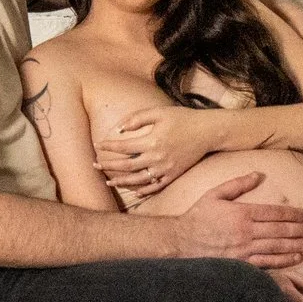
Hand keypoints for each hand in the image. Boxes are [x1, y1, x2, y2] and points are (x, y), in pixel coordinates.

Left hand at [96, 106, 220, 195]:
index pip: (123, 147)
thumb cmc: (183, 118)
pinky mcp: (173, 175)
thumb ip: (137, 118)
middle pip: (126, 166)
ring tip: (109, 181)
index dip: (108, 147)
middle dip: (108, 166)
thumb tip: (118, 130)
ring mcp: (165, 169)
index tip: (98, 145)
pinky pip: (154, 187)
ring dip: (121, 182)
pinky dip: (142, 190)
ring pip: (138, 180)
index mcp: (152, 141)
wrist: (208, 132)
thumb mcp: (159, 112)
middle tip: (95, 166)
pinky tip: (133, 189)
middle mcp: (157, 158)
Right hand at [169, 172, 302, 268]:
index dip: (295, 214)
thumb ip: (238, 184)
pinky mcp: (241, 263)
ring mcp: (244, 249)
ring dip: (299, 245)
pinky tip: (297, 257)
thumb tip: (258, 174)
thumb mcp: (215, 194)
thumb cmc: (197, 217)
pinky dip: (284, 260)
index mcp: (242, 213)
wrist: (179, 242)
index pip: (275, 213)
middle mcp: (246, 231)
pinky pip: (267, 262)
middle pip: (282, 230)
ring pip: (278, 246)